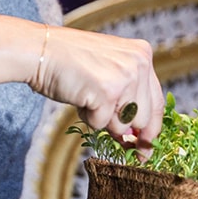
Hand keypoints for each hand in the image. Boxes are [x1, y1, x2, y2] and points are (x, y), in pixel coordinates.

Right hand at [38, 25, 164, 148]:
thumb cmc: (69, 61)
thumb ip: (127, 97)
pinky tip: (79, 96)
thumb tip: (134, 138)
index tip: (146, 148)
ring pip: (124, 125)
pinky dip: (87, 117)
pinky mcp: (108, 92)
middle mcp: (139, 63)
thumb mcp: (108, 71)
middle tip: (101, 116)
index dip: (151, 129)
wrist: (40, 50)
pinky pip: (102, 124)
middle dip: (123, 127)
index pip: (157, 102)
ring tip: (86, 95)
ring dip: (102, 119)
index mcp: (142, 54)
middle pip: (144, 119)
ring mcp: (125, 77)